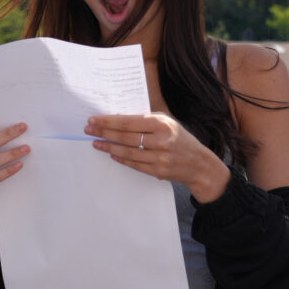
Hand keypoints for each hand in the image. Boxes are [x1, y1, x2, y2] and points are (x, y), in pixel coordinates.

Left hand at [85, 113, 229, 201]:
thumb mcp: (167, 123)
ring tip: (95, 142)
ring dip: (108, 147)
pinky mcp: (158, 171)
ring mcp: (160, 157)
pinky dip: (121, 158)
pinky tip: (111, 153)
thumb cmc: (180, 139)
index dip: (108, 121)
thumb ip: (146, 120)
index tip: (94, 119)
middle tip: (89, 130)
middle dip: (104, 133)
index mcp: (162, 124)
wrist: (199, 164)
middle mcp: (161, 140)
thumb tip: (117, 118)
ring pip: (127, 151)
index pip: (128, 122)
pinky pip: (134, 164)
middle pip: (125, 136)